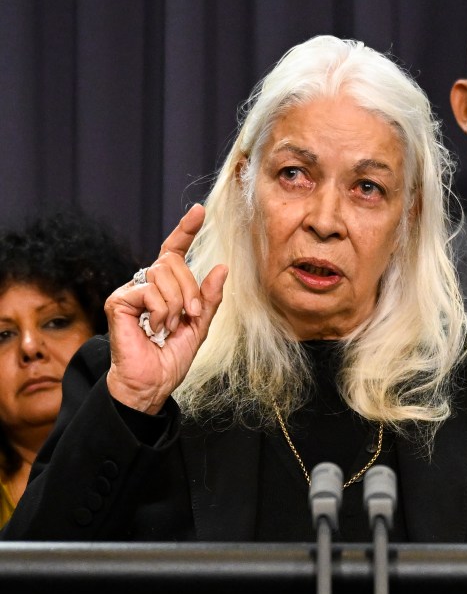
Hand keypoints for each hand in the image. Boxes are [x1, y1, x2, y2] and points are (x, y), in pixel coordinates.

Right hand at [105, 204, 227, 413]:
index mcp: (166, 288)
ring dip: (177, 303)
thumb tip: (221, 266)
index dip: (185, 230)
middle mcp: (146, 285)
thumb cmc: (171, 356)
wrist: (152, 382)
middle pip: (173, 262)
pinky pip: (149, 290)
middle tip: (191, 316)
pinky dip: (161, 311)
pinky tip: (154, 328)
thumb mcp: (200, 325)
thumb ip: (209, 298)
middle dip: (191, 290)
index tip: (199, 211)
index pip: (174, 252)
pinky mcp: (118, 301)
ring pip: (162, 274)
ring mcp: (130, 291)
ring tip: (170, 326)